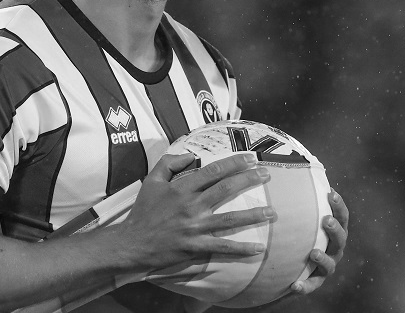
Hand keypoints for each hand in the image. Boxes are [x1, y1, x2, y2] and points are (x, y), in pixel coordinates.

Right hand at [117, 152, 273, 271]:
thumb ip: (169, 163)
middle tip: (267, 175)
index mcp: (182, 188)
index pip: (213, 171)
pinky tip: (259, 248)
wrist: (132, 243)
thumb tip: (190, 155)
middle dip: (249, 180)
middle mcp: (191, 206)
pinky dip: (241, 248)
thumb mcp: (151, 181)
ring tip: (272, 212)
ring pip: (230, 219)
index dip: (234, 162)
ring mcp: (195, 227)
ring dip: (253, 215)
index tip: (250, 158)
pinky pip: (223, 247)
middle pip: (226, 189)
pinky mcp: (195, 247)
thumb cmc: (143, 212)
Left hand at [289, 189, 348, 294]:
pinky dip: (305, 286)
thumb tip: (290, 165)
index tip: (330, 193)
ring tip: (312, 252)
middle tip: (326, 220)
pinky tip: (295, 285)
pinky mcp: (314, 282)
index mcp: (333, 230)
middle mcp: (334, 248)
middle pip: (341, 238)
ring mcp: (326, 266)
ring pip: (330, 264)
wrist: (288, 266)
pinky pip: (311, 285)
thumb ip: (298, 197)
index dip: (338, 205)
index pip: (342, 215)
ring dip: (323, 257)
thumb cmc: (296, 232)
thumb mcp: (298, 215)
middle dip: (335, 229)